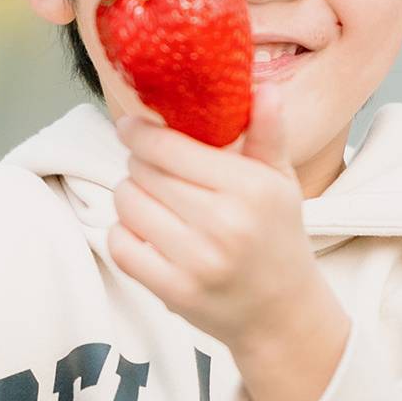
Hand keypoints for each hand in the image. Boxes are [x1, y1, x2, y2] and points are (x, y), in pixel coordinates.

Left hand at [109, 82, 328, 352]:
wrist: (281, 313)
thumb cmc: (277, 236)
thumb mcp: (280, 181)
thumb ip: (268, 133)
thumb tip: (263, 87)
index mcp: (251, 188)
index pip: (170, 147)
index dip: (141, 133)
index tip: (131, 126)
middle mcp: (224, 224)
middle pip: (142, 171)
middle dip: (141, 164)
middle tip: (154, 168)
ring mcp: (197, 261)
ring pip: (127, 203)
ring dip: (131, 195)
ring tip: (153, 199)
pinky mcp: (173, 291)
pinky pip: (120, 244)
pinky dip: (124, 232)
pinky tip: (146, 231)